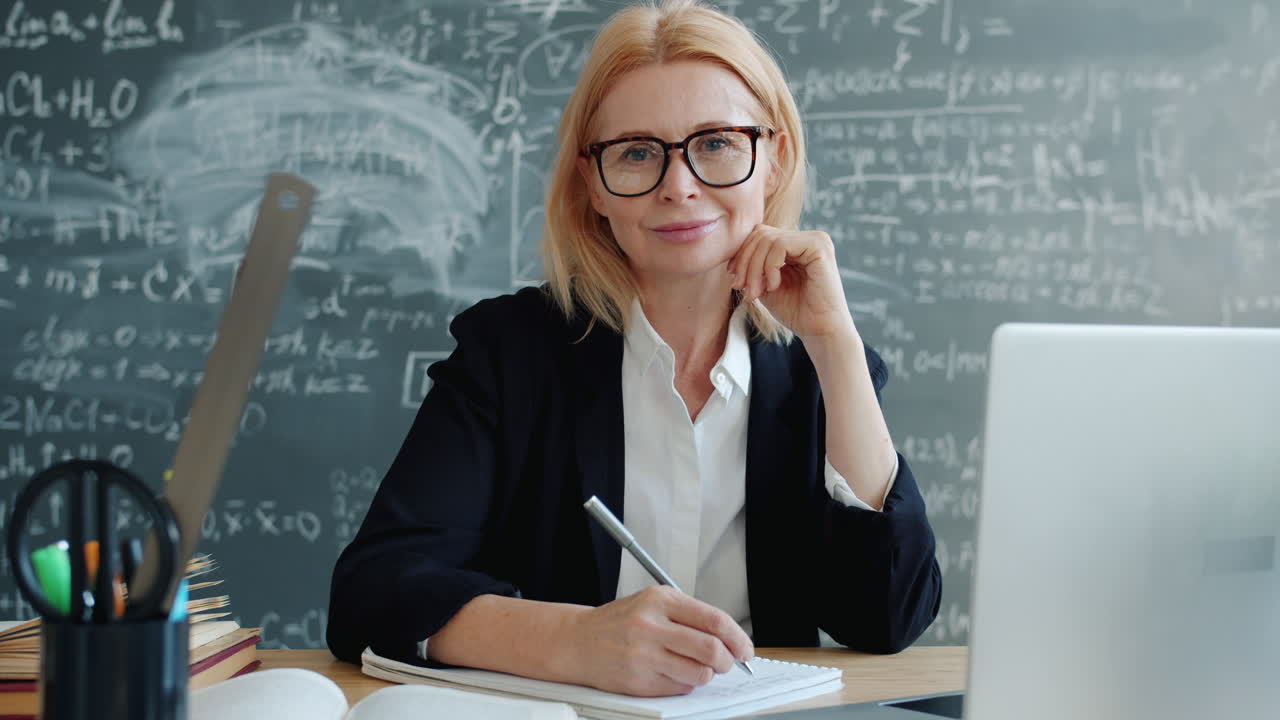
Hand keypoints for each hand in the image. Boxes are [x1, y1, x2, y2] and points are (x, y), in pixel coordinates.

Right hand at [561, 586, 753, 695]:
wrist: (578, 641)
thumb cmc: (619, 622)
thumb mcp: (653, 603)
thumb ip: (689, 616)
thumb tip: (729, 638)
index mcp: (660, 600)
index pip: (714, 620)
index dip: (738, 637)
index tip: (745, 648)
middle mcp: (651, 626)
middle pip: (711, 649)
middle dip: (727, 660)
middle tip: (727, 662)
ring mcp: (643, 655)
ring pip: (699, 673)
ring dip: (707, 674)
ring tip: (697, 667)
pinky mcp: (638, 681)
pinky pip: (680, 688)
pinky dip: (685, 683)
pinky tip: (672, 672)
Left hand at [727, 224, 855, 341]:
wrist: (819, 331)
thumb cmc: (795, 311)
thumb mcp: (764, 283)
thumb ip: (752, 264)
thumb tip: (729, 247)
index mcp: (795, 243)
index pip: (758, 234)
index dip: (741, 255)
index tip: (735, 282)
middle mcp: (807, 237)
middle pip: (760, 234)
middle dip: (745, 262)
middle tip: (742, 288)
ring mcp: (815, 239)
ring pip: (767, 239)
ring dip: (754, 268)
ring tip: (757, 292)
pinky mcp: (819, 246)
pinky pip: (780, 245)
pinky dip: (770, 267)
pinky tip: (774, 286)